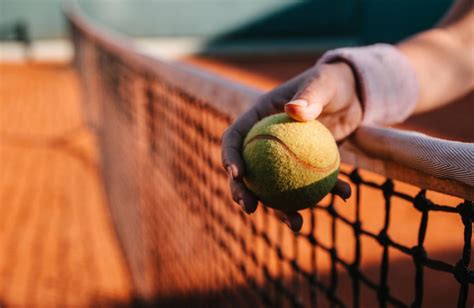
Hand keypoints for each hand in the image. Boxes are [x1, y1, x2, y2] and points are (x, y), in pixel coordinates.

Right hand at [221, 62, 362, 230]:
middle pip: (247, 169)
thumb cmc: (333, 81)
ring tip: (296, 225)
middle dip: (242, 192)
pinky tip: (343, 196)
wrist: (355, 93)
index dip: (230, 156)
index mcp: (260, 117)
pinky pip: (310, 182)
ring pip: (275, 185)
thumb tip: (292, 110)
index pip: (235, 136)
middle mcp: (267, 139)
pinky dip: (325, 192)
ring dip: (282, 208)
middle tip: (250, 208)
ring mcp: (285, 156)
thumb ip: (309, 96)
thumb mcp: (324, 83)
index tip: (237, 174)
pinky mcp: (306, 165)